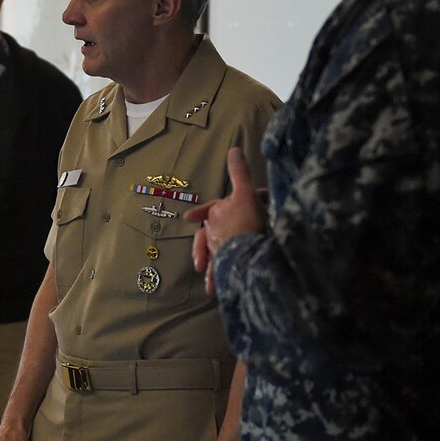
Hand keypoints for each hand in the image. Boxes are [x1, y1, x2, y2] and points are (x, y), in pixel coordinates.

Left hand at [186, 147, 264, 293]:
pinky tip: (219, 290)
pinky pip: (224, 273)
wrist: (251, 249)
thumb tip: (234, 149)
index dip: (199, 213)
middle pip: (208, 238)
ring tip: (209, 285)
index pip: (208, 211)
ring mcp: (222, 251)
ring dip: (213, 270)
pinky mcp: (230, 267)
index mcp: (217, 215)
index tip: (188, 217)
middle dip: (206, 248)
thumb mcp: (246, 193)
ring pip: (215, 258)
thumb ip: (240, 172)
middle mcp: (215, 234)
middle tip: (199, 263)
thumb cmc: (248, 221)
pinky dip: (221, 281)